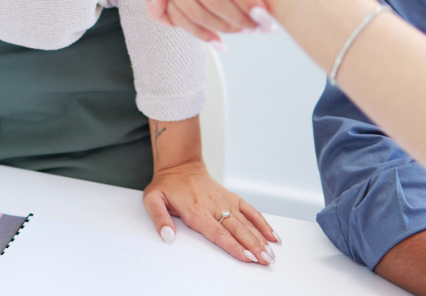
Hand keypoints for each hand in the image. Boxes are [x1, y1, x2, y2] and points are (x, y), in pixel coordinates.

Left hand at [143, 160, 277, 264]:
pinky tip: (272, 236)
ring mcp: (225, 201)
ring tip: (271, 254)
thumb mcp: (153, 200)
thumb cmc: (167, 185)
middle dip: (253, 246)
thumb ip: (159, 219)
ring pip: (246, 223)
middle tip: (265, 261)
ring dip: (260, 239)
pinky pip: (250, 211)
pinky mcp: (231, 197)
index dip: (233, 246)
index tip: (246, 256)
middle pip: (237, 230)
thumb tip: (167, 235)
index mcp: (196, 211)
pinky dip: (262, 223)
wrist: (180, 164)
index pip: (218, 232)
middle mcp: (213, 206)